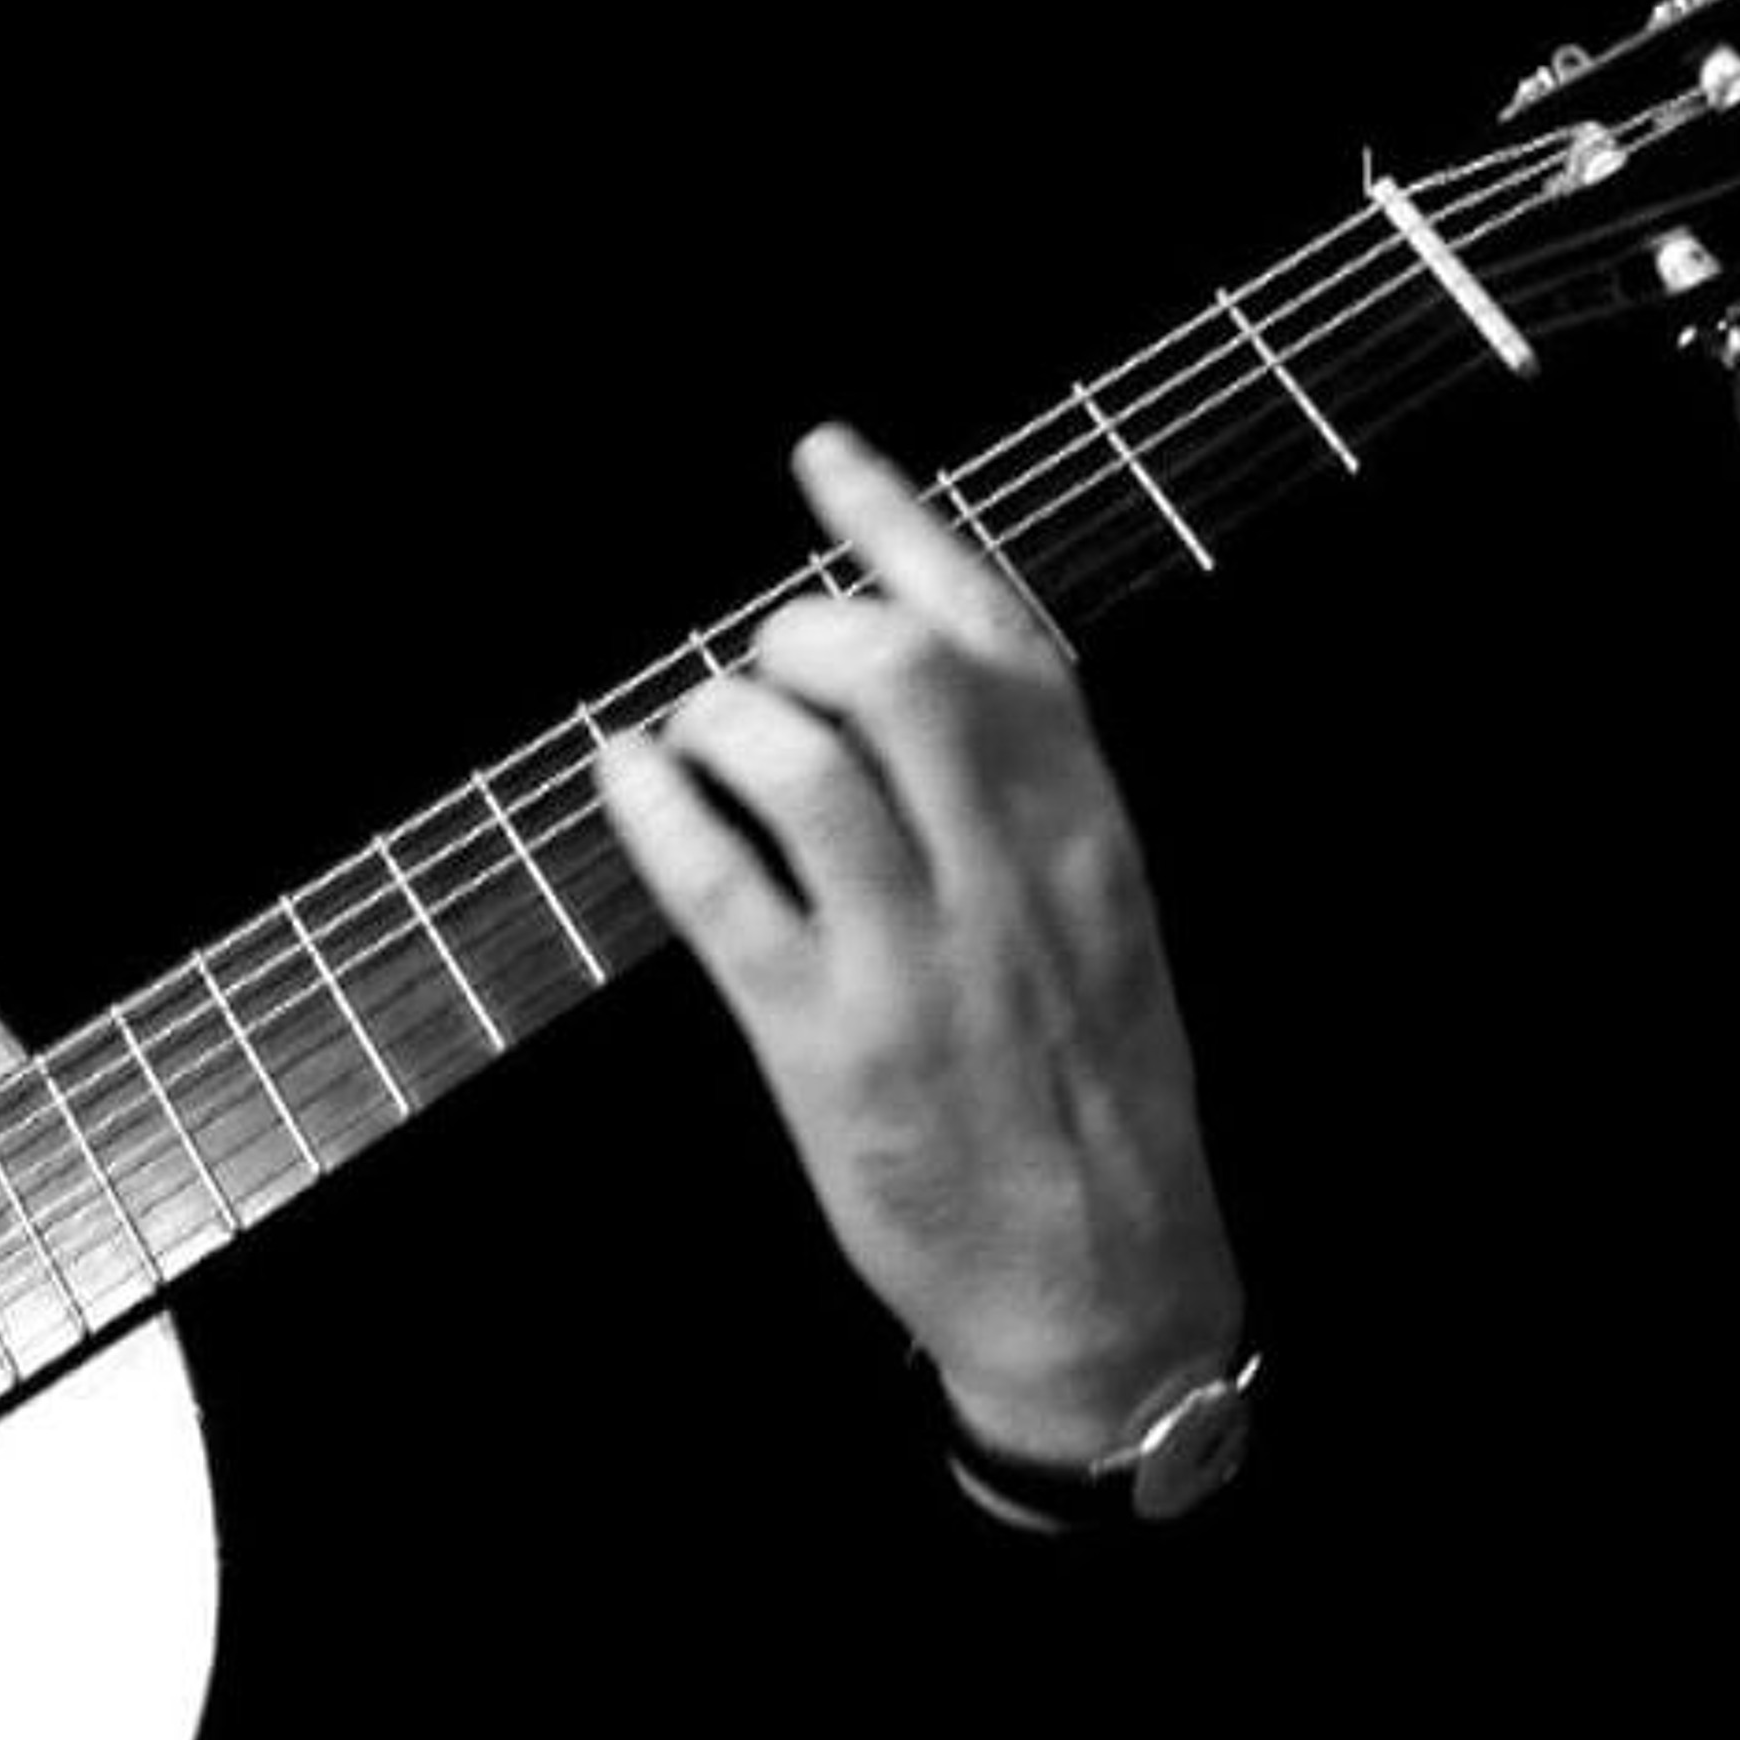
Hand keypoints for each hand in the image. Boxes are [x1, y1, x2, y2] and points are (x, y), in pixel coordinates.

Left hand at [598, 423, 1242, 1465]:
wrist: (1107, 1283)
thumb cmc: (1092, 1096)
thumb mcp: (1103, 918)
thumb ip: (1027, 796)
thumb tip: (915, 674)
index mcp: (1089, 829)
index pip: (995, 632)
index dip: (897, 526)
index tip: (822, 456)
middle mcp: (1012, 873)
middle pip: (896, 672)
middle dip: (797, 637)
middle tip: (762, 676)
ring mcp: (919, 958)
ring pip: (803, 767)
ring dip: (719, 721)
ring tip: (696, 740)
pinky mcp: (830, 1044)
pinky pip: (724, 891)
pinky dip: (660, 813)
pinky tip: (631, 782)